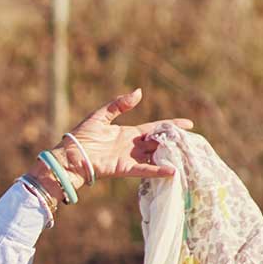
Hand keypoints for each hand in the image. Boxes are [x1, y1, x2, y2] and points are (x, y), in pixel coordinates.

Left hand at [54, 89, 192, 184]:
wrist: (70, 156)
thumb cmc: (82, 137)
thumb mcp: (101, 116)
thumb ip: (119, 105)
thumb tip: (139, 92)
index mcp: (128, 133)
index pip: (155, 128)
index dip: (171, 125)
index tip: (189, 124)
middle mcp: (132, 146)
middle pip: (159, 142)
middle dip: (175, 141)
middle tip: (192, 140)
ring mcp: (130, 158)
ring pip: (155, 156)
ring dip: (170, 155)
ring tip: (188, 154)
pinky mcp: (125, 168)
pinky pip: (144, 169)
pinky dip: (157, 170)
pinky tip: (173, 171)